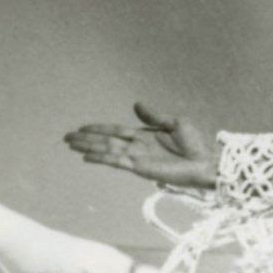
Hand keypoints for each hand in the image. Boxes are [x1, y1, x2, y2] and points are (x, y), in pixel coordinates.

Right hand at [65, 103, 219, 190]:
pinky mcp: (140, 168)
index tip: (81, 128)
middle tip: (67, 138)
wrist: (205, 162)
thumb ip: (154, 116)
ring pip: (107, 150)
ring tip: (71, 145)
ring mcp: (137, 158)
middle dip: (86, 139)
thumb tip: (136, 104)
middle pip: (106, 141)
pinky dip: (102, 159)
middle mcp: (137, 147)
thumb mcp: (175, 123)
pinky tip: (88, 157)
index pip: (115, 131)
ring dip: (89, 147)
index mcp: (144, 135)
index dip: (98, 129)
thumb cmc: (195, 144)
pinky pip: (117, 162)